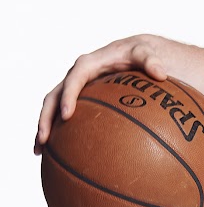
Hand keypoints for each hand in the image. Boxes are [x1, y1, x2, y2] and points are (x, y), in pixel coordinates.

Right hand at [37, 36, 168, 150]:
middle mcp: (77, 76)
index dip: (68, 96)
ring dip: (45, 127)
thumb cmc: (141, 54)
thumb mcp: (147, 53)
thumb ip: (151, 61)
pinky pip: (65, 115)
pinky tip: (56, 153)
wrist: (136, 54)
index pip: (74, 79)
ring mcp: (77, 88)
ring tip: (39, 150)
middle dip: (46, 117)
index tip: (66, 115)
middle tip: (44, 138)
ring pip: (53, 108)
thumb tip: (160, 73)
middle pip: (54, 96)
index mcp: (89, 64)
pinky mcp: (81, 99)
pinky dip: (59, 132)